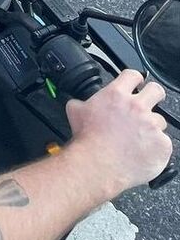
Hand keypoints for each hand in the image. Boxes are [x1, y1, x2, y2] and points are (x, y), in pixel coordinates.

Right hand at [65, 69, 171, 192]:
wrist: (98, 164)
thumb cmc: (88, 140)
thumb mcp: (75, 111)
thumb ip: (82, 102)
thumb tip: (81, 103)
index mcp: (116, 95)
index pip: (133, 75)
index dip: (135, 79)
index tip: (136, 83)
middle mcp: (137, 106)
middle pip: (156, 90)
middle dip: (154, 94)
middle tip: (149, 103)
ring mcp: (151, 125)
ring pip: (160, 120)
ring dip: (152, 127)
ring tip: (139, 138)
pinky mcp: (162, 144)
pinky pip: (164, 142)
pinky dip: (155, 147)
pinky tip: (142, 151)